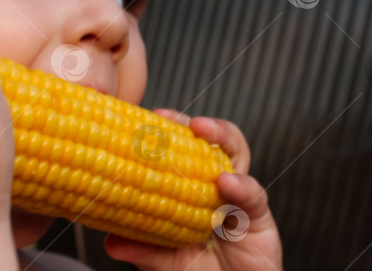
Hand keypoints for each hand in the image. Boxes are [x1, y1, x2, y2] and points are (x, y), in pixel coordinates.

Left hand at [103, 109, 282, 270]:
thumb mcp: (168, 262)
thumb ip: (145, 251)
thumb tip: (111, 242)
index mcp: (189, 187)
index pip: (181, 148)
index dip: (169, 129)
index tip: (152, 116)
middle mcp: (214, 185)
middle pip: (213, 140)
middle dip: (201, 123)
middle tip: (185, 118)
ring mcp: (238, 197)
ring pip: (237, 153)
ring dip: (221, 136)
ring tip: (203, 129)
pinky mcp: (260, 217)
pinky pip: (254, 195)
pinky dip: (241, 185)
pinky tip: (227, 182)